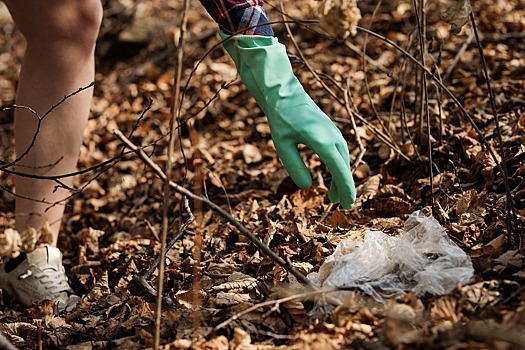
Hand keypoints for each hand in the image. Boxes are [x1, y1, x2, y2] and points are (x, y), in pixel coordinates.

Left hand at [220, 32, 355, 207]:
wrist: (284, 92)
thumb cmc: (281, 117)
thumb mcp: (283, 146)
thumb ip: (295, 168)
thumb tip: (308, 187)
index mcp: (322, 141)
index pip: (340, 171)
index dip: (345, 190)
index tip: (348, 206)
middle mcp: (333, 137)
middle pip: (343, 168)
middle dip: (343, 188)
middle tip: (341, 206)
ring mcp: (333, 132)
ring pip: (342, 161)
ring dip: (340, 178)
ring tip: (333, 196)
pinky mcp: (330, 130)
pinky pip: (339, 153)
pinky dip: (337, 167)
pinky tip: (331, 175)